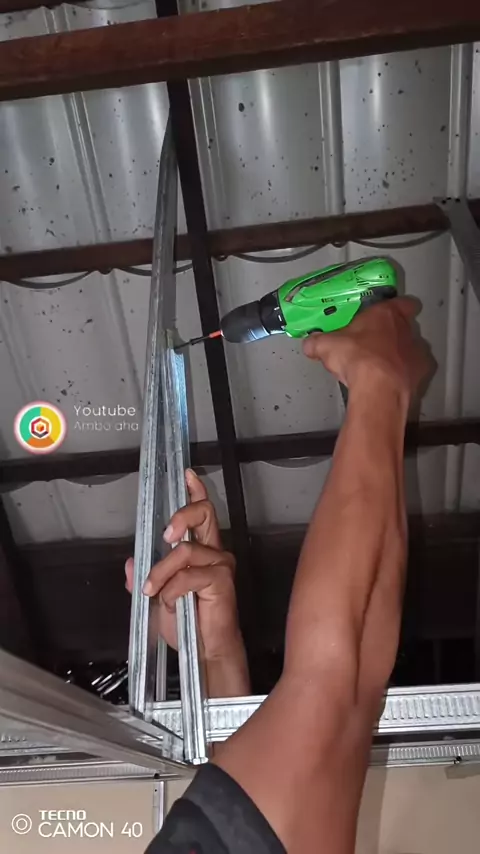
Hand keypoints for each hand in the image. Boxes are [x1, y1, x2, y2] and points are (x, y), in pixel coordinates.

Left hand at [125, 469, 249, 696]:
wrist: (203, 652)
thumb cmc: (187, 624)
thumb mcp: (157, 599)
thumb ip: (145, 579)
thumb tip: (131, 563)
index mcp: (201, 549)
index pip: (203, 513)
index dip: (196, 491)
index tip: (187, 474)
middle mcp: (214, 551)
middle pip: (204, 514)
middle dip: (182, 515)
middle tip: (165, 535)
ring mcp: (220, 564)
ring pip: (185, 551)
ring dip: (163, 572)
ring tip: (154, 592)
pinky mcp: (222, 580)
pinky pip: (189, 575)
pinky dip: (172, 589)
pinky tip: (169, 602)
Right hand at [302, 297, 432, 399]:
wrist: (379, 389)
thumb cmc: (356, 357)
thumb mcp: (327, 346)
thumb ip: (317, 342)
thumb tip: (309, 344)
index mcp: (386, 314)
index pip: (402, 302)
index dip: (395, 307)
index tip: (385, 314)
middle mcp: (406, 329)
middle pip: (404, 325)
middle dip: (391, 333)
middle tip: (372, 343)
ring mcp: (417, 351)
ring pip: (410, 348)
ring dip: (399, 355)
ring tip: (380, 367)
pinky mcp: (422, 374)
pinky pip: (414, 370)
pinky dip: (404, 374)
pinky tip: (390, 382)